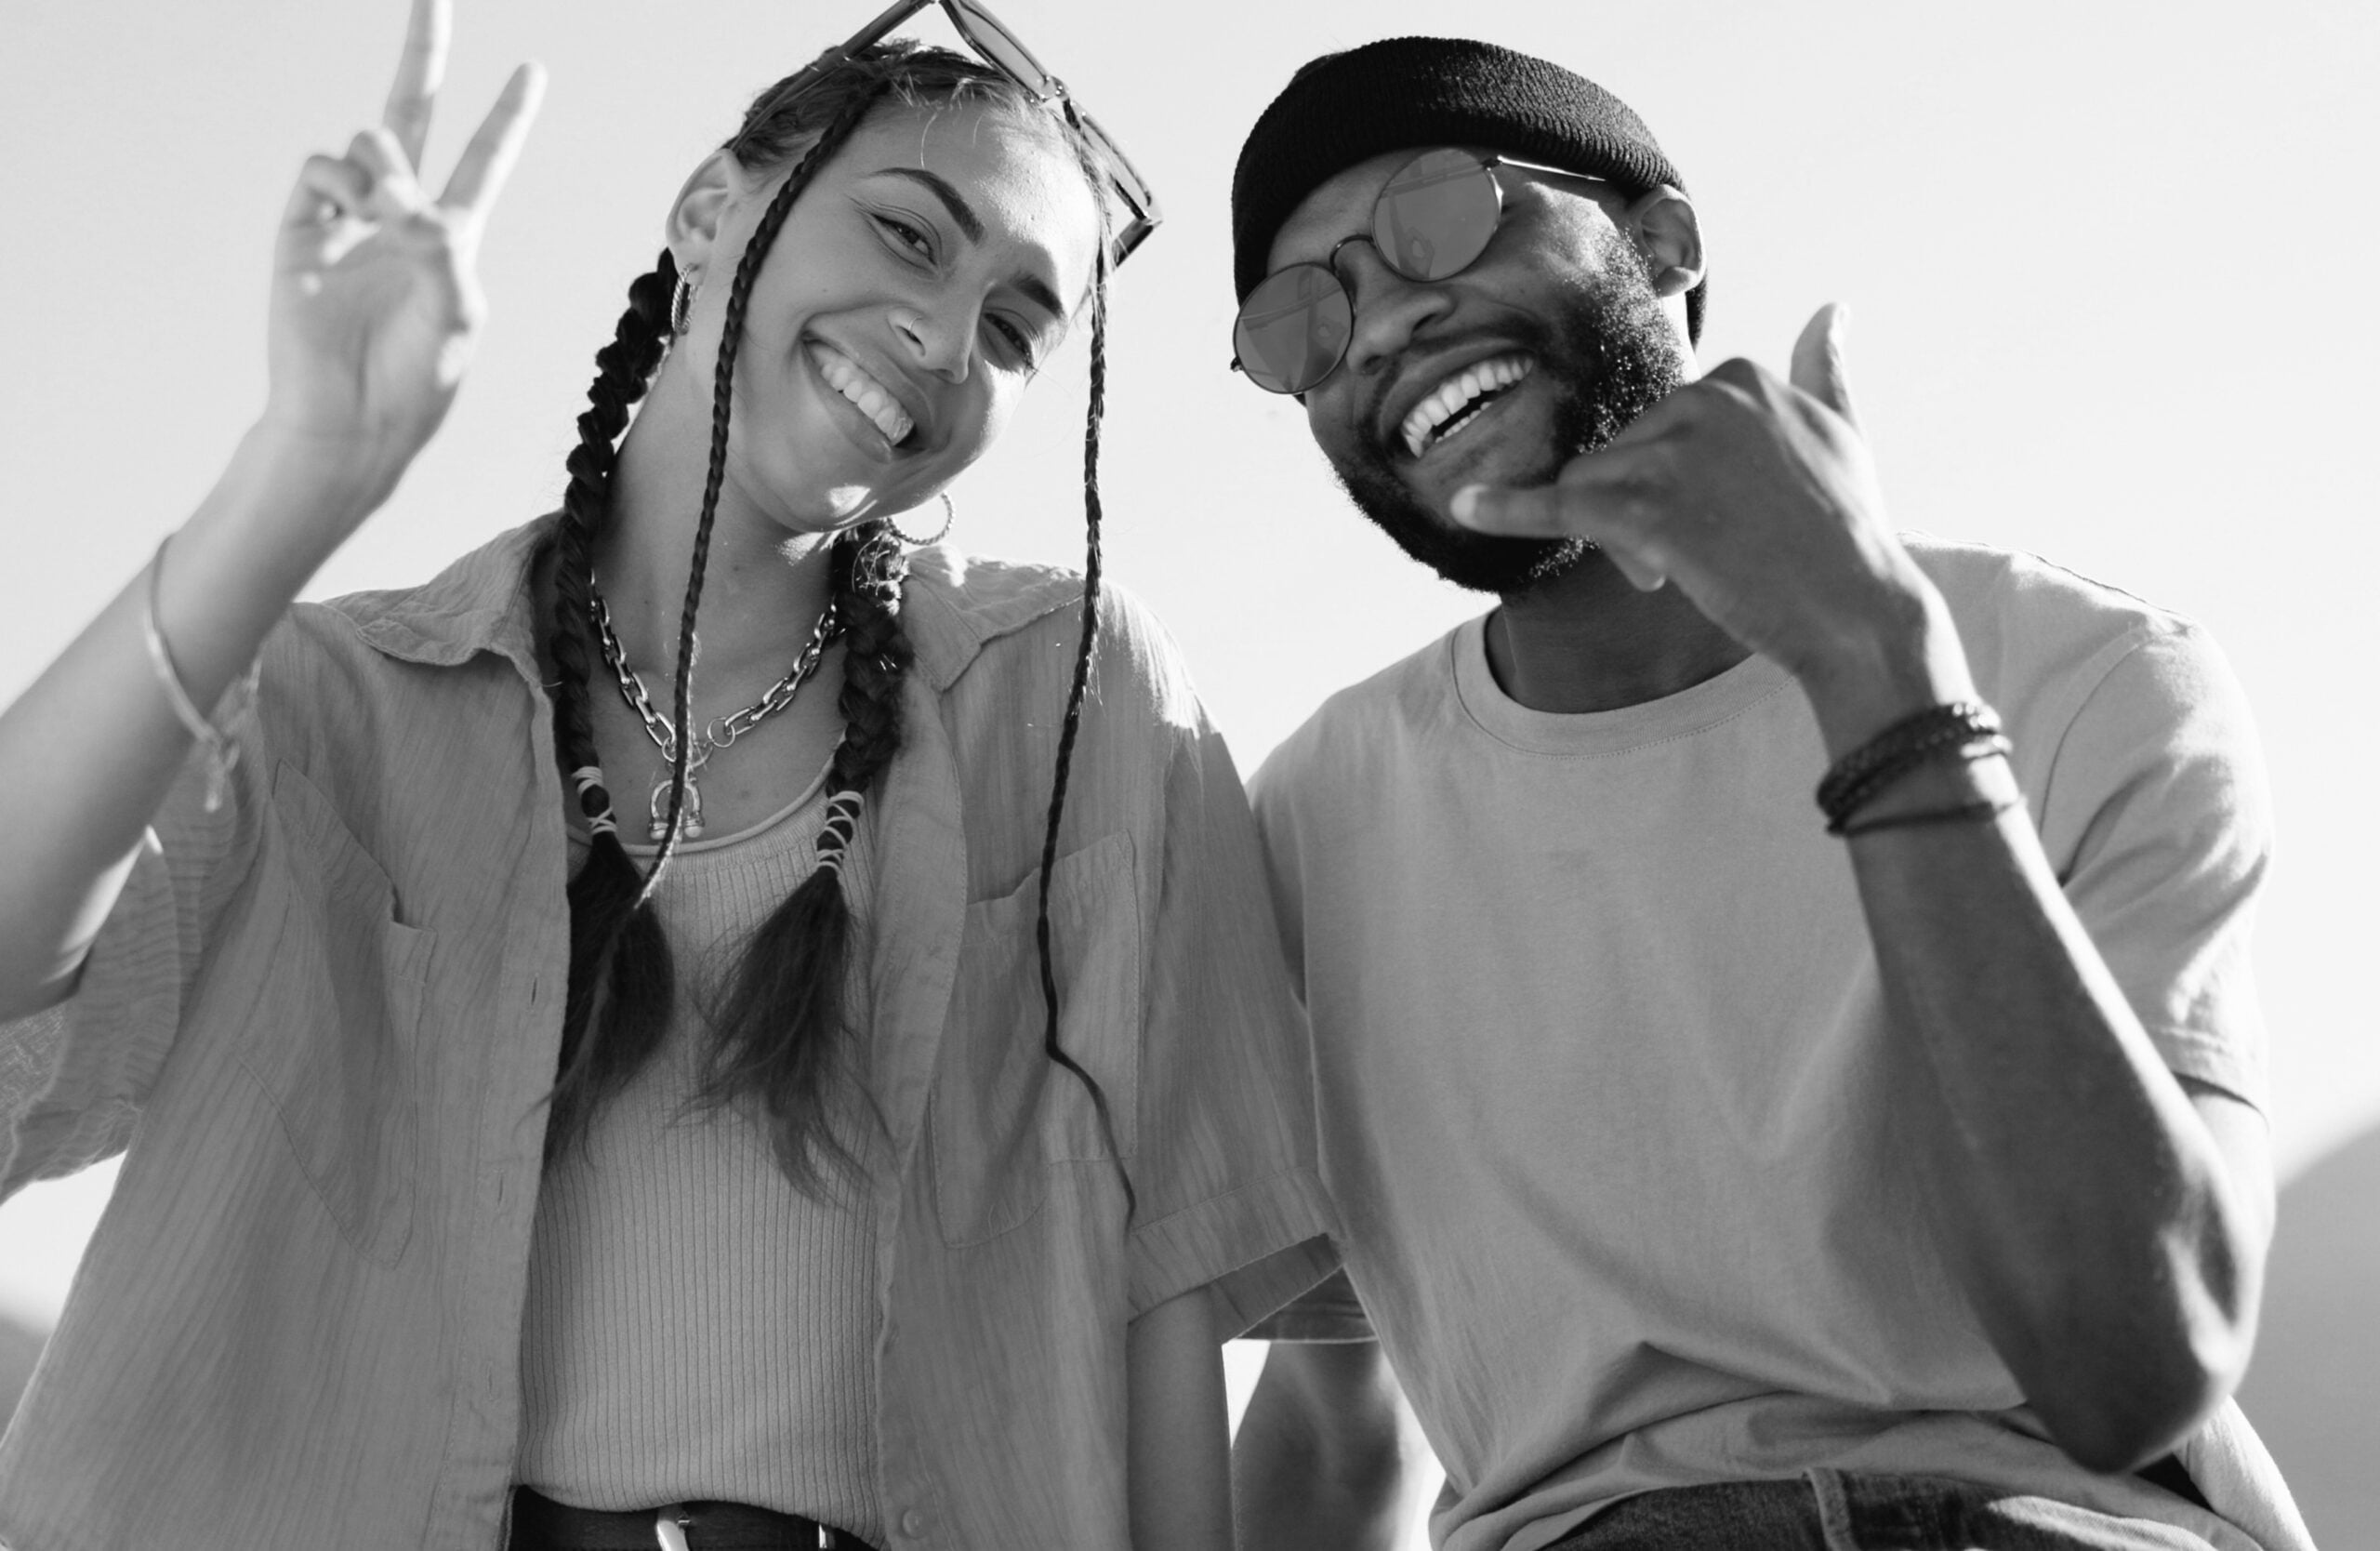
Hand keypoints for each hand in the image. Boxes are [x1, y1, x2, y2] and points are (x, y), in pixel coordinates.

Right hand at [262, 0, 542, 506]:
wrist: (350, 417)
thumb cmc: (415, 376)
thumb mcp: (456, 312)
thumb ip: (441, 247)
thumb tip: (399, 196)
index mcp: (455, 236)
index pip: (485, 161)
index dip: (508, 117)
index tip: (532, 71)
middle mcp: (402, 216)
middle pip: (416, 118)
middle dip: (423, 56)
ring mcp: (349, 216)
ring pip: (369, 142)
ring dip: (386, 166)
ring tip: (388, 216)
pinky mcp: (302, 226)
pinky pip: (323, 167)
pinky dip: (345, 180)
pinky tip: (357, 212)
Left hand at [1452, 305, 1940, 691]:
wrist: (1858, 610)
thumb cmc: (1846, 533)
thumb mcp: (1843, 434)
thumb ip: (1823, 371)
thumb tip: (1828, 311)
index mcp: (1739, 375)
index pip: (1655, 424)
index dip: (1667, 481)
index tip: (1710, 523)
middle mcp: (1704, 398)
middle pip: (1617, 454)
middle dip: (1637, 511)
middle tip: (1686, 562)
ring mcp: (1674, 450)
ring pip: (1594, 486)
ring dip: (1618, 538)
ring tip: (1673, 573)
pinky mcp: (1648, 507)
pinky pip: (1561, 505)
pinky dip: (1511, 509)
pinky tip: (1467, 509)